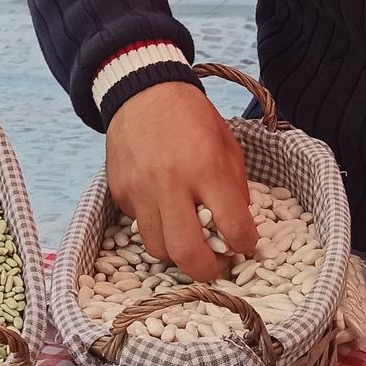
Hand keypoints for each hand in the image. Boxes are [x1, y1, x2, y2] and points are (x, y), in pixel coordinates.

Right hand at [104, 82, 256, 281]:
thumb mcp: (228, 146)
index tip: (245, 244)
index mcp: (207, 168)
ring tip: (189, 240)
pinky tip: (165, 209)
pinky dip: (156, 226)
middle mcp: (171, 183)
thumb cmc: (192, 119)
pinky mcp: (120, 192)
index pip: (234, 227)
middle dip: (207, 272)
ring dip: (177, 252)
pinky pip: (140, 226)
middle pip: (187, 253)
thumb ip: (236, 189)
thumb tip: (240, 230)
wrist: (144, 93)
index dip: (245, 244)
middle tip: (216, 268)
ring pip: (158, 249)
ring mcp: (140, 190)